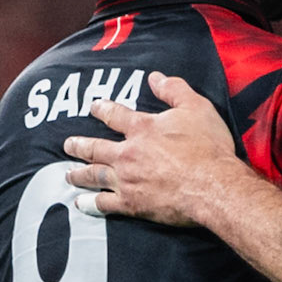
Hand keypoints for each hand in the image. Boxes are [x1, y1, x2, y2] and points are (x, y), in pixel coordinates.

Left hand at [65, 73, 242, 226]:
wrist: (214, 186)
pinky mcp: (133, 204)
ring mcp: (127, 180)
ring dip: (79, 174)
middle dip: (79, 145)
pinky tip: (81, 204)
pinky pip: (104, 204)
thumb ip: (174, 90)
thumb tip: (155, 77)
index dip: (102, 109)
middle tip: (67, 144)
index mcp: (142, 128)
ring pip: (94, 175)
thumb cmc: (208, 148)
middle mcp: (128, 153)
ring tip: (68, 174)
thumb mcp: (196, 108)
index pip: (114, 115)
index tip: (93, 108)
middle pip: (95, 147)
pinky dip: (90, 204)